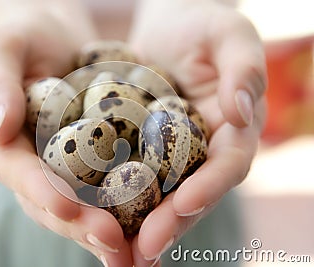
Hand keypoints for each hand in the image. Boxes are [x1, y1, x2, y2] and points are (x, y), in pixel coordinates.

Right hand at [0, 3, 133, 265]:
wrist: (54, 35)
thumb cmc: (24, 34)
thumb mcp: (4, 46)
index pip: (17, 172)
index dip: (41, 192)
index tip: (69, 210)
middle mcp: (26, 162)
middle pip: (50, 202)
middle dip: (80, 225)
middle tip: (114, 244)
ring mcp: (56, 166)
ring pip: (78, 206)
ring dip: (104, 231)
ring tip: (134, 253)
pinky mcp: (87, 162)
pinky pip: (103, 188)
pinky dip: (123, 210)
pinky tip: (148, 225)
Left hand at [128, 0, 266, 263]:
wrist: (171, 24)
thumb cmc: (204, 23)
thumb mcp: (229, 34)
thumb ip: (242, 69)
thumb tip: (241, 113)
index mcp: (233, 128)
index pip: (227, 166)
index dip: (209, 188)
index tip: (183, 207)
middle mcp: (204, 148)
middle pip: (192, 193)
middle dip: (170, 224)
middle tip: (143, 251)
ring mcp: (172, 151)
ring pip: (160, 196)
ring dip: (141, 226)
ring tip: (119, 252)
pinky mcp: (142, 147)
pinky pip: (131, 176)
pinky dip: (118, 200)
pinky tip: (97, 219)